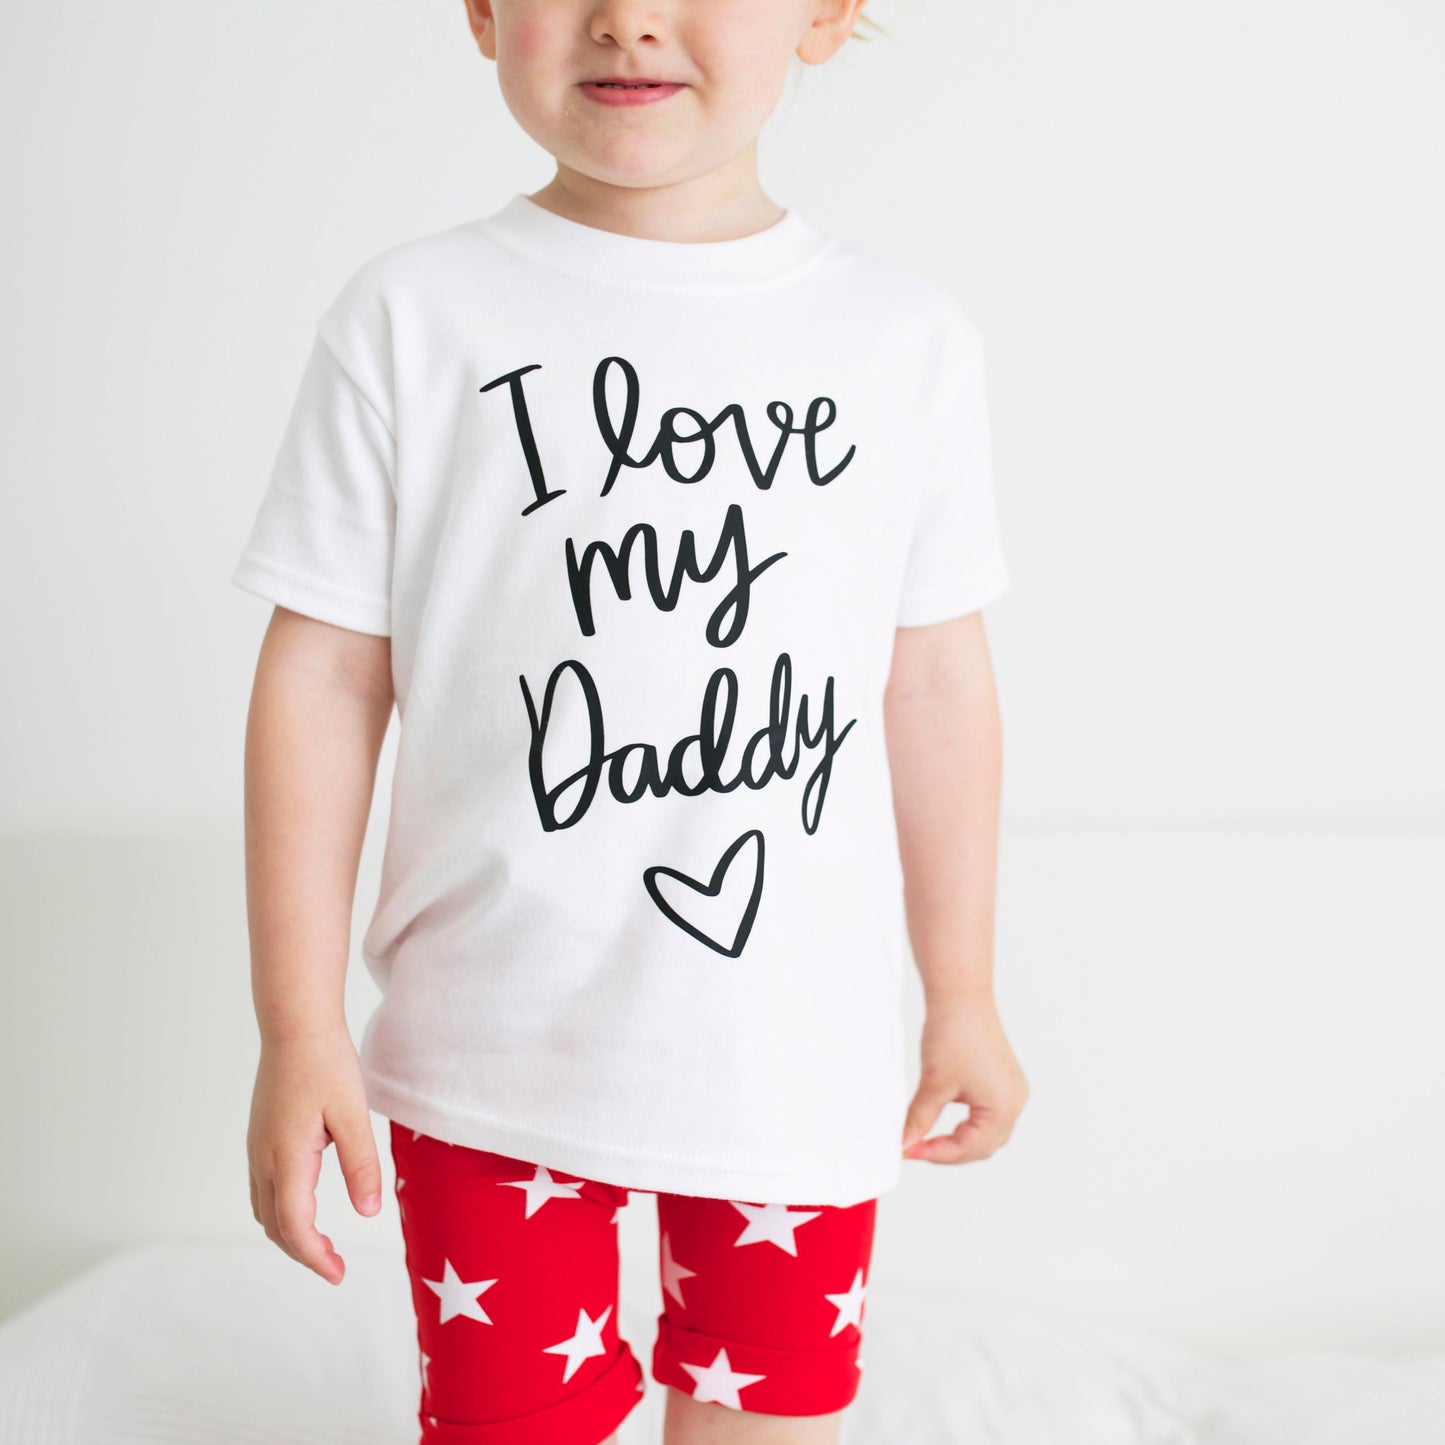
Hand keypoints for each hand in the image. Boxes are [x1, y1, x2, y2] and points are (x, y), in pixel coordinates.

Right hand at [247, 1028, 382, 1284]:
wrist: (295, 1025)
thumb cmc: (326, 1064)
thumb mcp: (353, 1114)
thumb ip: (361, 1165)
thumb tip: (368, 1213)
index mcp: (287, 1157)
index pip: (294, 1226)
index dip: (315, 1256)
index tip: (339, 1273)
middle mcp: (264, 1158)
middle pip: (275, 1226)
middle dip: (303, 1252)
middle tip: (336, 1266)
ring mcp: (257, 1147)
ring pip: (264, 1209)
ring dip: (289, 1233)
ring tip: (322, 1244)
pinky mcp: (260, 1136)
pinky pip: (263, 1189)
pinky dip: (281, 1210)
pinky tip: (303, 1206)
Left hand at [901, 994, 1028, 1163]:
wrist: (961, 997)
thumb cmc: (953, 1035)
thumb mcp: (933, 1084)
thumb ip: (919, 1120)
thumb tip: (904, 1145)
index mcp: (1004, 1107)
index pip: (970, 1149)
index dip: (936, 1154)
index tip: (908, 1151)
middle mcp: (1015, 1102)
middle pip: (983, 1146)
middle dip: (949, 1151)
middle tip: (916, 1148)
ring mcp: (1012, 1091)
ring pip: (987, 1133)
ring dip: (959, 1140)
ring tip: (928, 1138)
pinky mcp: (1004, 1080)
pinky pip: (989, 1115)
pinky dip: (968, 1125)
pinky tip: (945, 1121)